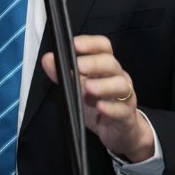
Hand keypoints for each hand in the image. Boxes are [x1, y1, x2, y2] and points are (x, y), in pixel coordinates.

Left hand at [41, 34, 153, 162]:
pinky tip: (100, 107)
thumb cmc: (98, 105)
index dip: (90, 43)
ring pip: (121, 85)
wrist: (118, 131)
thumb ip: (62, 73)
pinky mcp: (126, 116)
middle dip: (94, 63)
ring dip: (104, 85)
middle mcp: (118, 77)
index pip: (103, 47)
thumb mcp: (77, 89)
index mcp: (105, 67)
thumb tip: (48, 59)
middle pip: (111, 63)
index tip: (74, 45)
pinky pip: (122, 110)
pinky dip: (111, 108)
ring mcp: (125, 96)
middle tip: (79, 67)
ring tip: (88, 88)